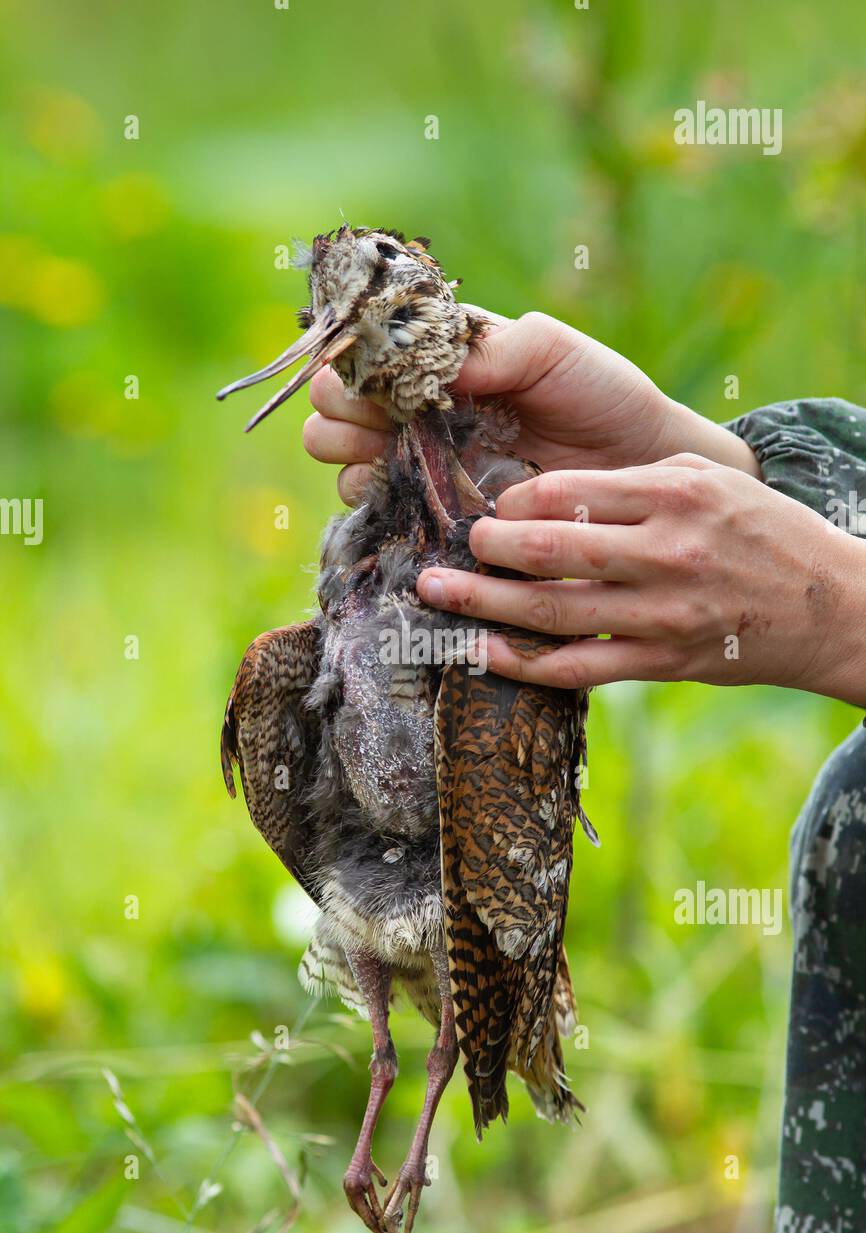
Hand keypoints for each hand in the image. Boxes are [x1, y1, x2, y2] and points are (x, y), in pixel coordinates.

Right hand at [302, 309, 758, 502]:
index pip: (362, 347)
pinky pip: (373, 510)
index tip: (379, 371)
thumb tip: (425, 366)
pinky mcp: (431, 514)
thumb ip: (490, 346)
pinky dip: (373, 500)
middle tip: (379, 420)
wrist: (635, 470)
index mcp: (436, 360)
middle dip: (340, 407)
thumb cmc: (599, 395)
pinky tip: (404, 493)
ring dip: (347, 452)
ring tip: (387, 456)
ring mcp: (419, 463)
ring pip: (338, 455)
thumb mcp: (549, 350)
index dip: (354, 356)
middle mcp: (415, 409)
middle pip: (332, 402)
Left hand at [415, 455, 865, 703]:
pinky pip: (581, 667)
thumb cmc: (762, 532)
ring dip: (486, 604)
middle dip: (488, 549)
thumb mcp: (707, 480)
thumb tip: (547, 491)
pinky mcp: (662, 661)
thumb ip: (633, 481)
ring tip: (436, 593)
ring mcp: (662, 613)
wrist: (830, 606)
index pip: (567, 493)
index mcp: (673, 494)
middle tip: (452, 546)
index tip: (493, 506)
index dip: (514, 500)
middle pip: (551, 551)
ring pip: (554, 612)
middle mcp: (665, 552)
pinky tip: (485, 651)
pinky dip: (526, 662)